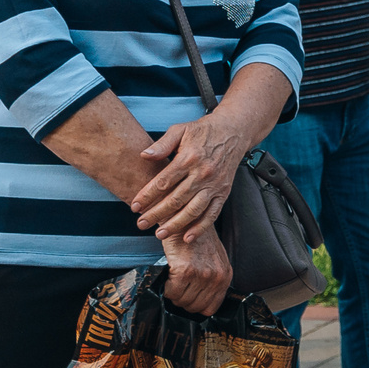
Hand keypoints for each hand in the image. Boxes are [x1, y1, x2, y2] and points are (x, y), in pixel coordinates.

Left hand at [133, 112, 252, 239]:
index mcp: (188, 158)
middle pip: (175, 199)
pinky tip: (187, 237)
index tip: (135, 206)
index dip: (147, 196)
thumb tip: (144, 155)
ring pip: (193, 210)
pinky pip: (212, 214)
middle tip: (141, 223)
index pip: (163, 182)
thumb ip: (162, 144)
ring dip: (176, 224)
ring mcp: (214, 185)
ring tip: (160, 233)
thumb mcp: (180, 130)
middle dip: (156, 214)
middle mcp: (202, 174)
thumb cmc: (204, 131)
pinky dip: (200, 228)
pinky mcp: (223, 193)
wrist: (233, 132)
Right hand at [160, 221, 231, 315]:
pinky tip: (168, 277)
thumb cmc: (196, 238)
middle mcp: (216, 277)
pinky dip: (167, 288)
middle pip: (195, 307)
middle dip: (183, 301)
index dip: (196, 306)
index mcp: (225, 276)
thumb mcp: (213, 259)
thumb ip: (212, 278)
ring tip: (172, 282)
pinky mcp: (185, 270)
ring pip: (182, 301)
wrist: (185, 218)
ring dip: (173, 295)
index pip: (210, 308)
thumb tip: (201, 299)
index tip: (188, 299)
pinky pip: (172, 292)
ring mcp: (202, 274)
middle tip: (177, 289)